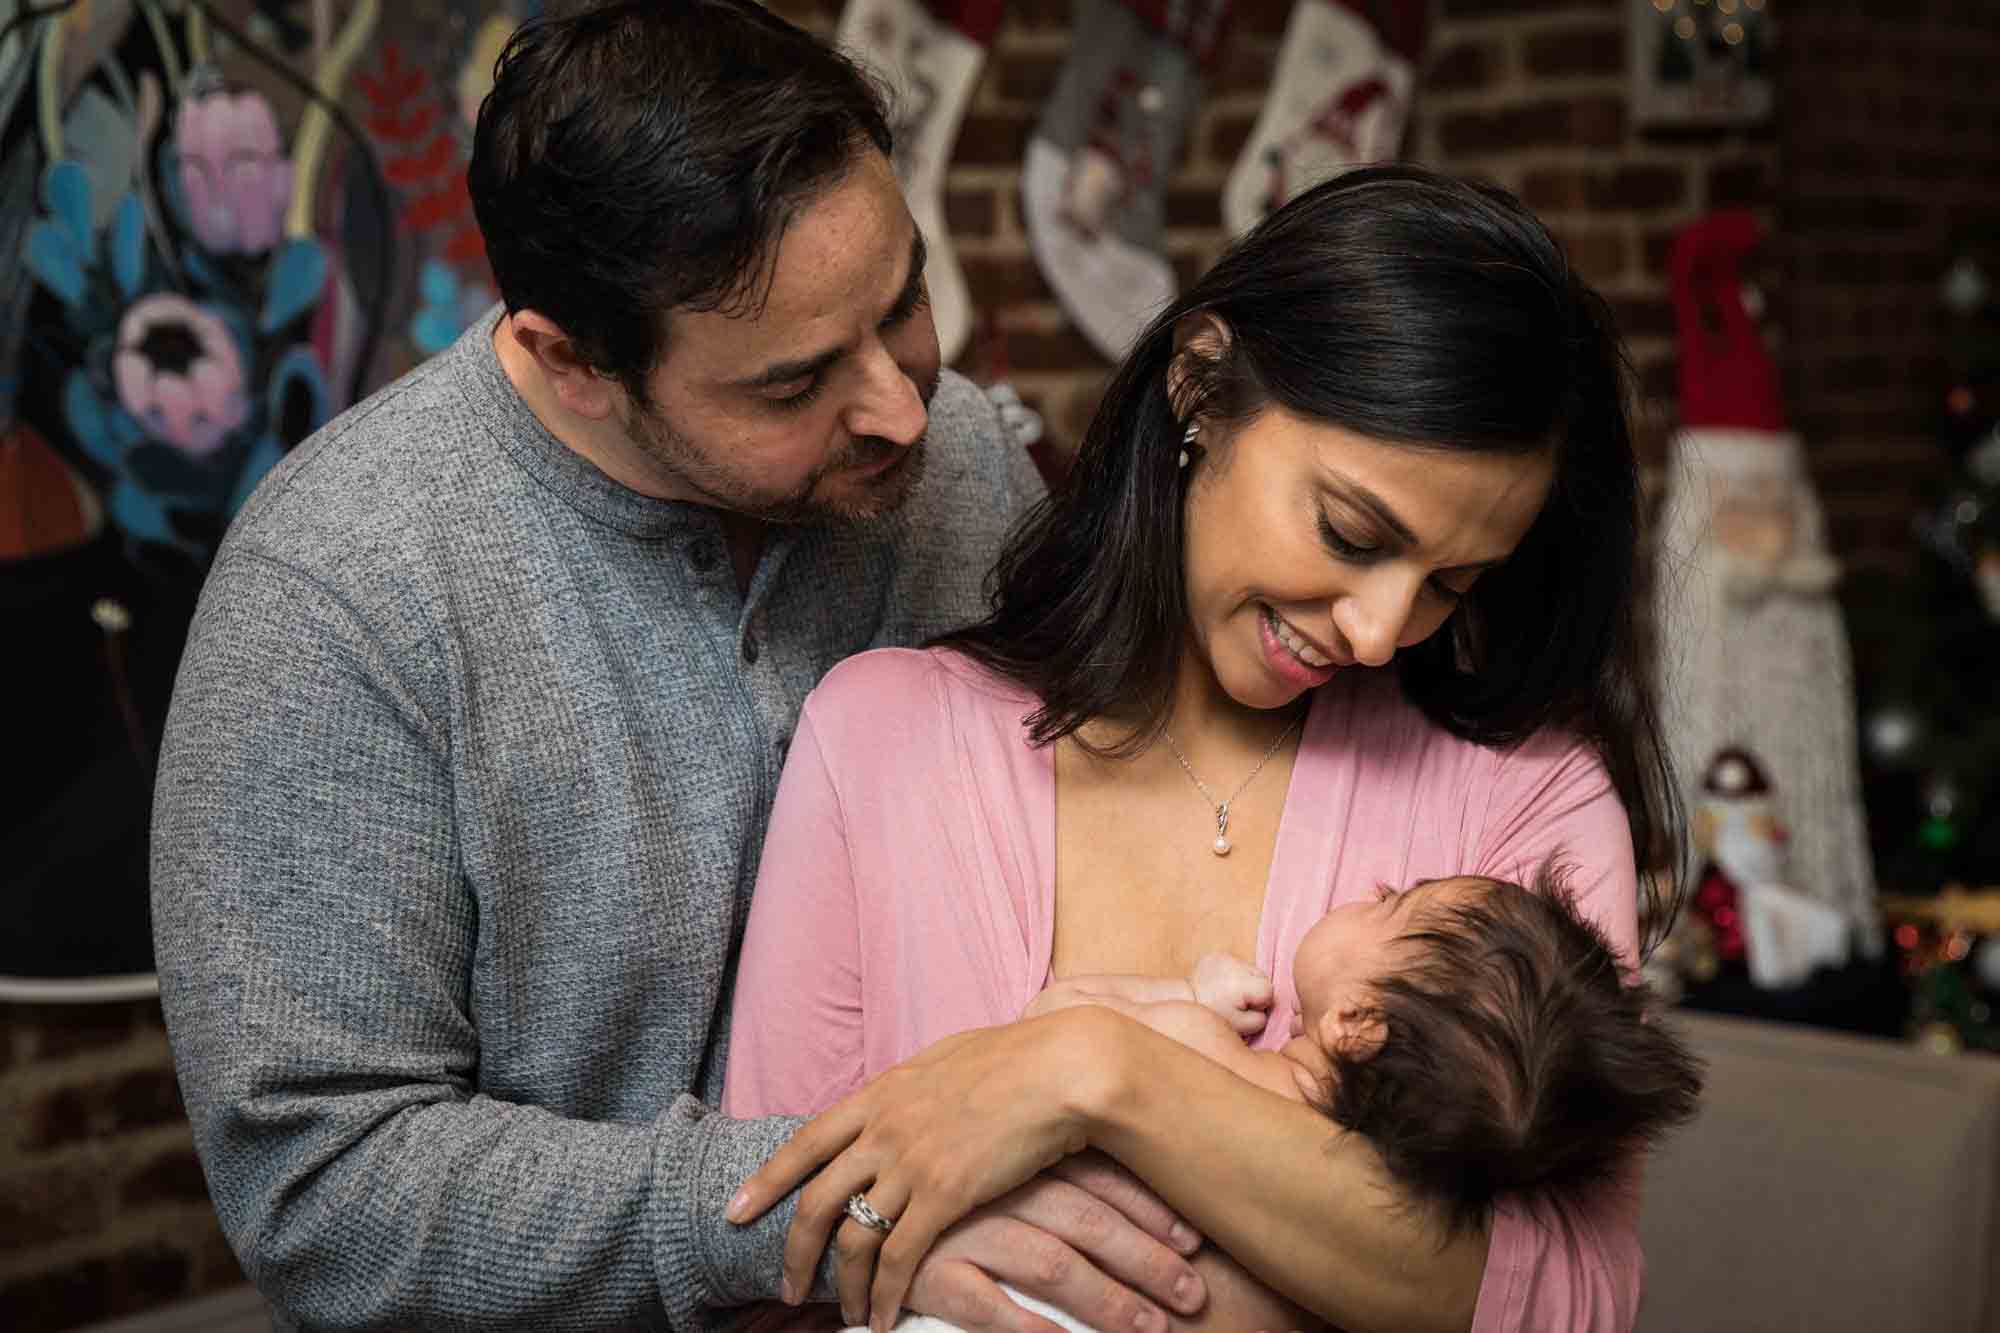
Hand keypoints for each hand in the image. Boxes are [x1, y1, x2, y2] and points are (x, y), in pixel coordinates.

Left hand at [728, 1007, 1167, 1330]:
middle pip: (817, 1201)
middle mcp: (884, 1130)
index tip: (734, 1211)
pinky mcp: (947, 1194)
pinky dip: (885, 1294)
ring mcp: (912, 1163)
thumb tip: (901, 1098)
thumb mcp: (943, 1063)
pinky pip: (900, 1257)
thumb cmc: (1015, 1059)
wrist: (1060, 1068)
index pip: (806, 1142)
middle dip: (793, 1251)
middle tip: (784, 1286)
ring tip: (844, 1313)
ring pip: (855, 1238)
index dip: (766, 1180)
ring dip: (842, 1284)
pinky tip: (882, 1317)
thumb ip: (911, 1090)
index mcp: (880, 1095)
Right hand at [885, 1156, 1204, 1332]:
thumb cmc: (922, 1169)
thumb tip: (1108, 1142)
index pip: (1096, 1177)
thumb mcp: (978, 1141)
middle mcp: (995, 1187)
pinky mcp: (931, 1270)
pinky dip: (1030, 1327)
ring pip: (1052, 1265)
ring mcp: (964, 1228)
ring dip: (1109, 1301)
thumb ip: (1035, 1148)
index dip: (1148, 1209)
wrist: (834, 1190)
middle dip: (1147, 1261)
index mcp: (1012, 1152)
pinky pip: (988, 1304)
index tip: (1196, 1240)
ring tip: (1153, 1330)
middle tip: (1193, 1295)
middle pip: (1088, 1224)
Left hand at [1189, 953, 1273, 1036]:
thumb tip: (1268, 1005)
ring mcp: (1224, 957)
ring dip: (1245, 981)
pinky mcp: (1216, 955)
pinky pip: (1236, 964)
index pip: (1269, 990)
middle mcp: (1234, 965)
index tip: (1244, 1008)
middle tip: (1236, 1002)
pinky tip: (1222, 984)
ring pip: (1250, 969)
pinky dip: (1233, 974)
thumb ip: (1262, 1017)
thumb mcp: (1242, 1026)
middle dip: (1254, 990)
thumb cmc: (1214, 1017)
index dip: (1261, 1003)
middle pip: (1262, 976)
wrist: (1184, 1003)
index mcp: (1240, 983)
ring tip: (1229, 992)